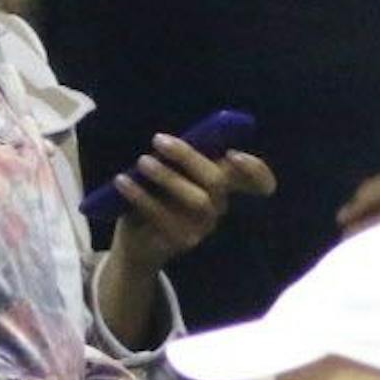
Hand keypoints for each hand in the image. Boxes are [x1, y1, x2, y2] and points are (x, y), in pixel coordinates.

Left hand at [110, 138, 275, 271]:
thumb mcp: (170, 175)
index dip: (254, 168)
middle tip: (158, 140)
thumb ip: (180, 160)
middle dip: (188, 157)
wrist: (138, 242)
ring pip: (197, 200)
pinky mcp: (183, 241)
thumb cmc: (157, 196)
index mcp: (220, 185)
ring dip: (167, 177)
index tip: (234, 153)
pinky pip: (164, 217)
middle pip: (218, 181)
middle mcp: (218, 206)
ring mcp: (203, 226)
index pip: (255, 179)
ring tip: (142, 161)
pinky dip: (142, 196)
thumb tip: (171, 137)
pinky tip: (123, 181)